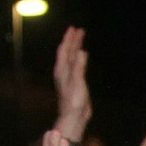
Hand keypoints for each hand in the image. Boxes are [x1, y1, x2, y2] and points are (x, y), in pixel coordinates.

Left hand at [52, 27, 91, 141]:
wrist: (73, 116)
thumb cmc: (73, 100)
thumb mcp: (77, 81)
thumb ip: (78, 66)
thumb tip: (81, 51)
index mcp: (62, 69)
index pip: (64, 50)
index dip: (68, 39)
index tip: (74, 29)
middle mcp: (64, 71)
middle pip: (67, 52)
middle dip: (72, 41)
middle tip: (79, 31)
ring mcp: (69, 76)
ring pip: (71, 57)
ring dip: (75, 48)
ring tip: (80, 40)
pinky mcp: (75, 81)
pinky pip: (76, 64)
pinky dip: (79, 57)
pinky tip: (82, 57)